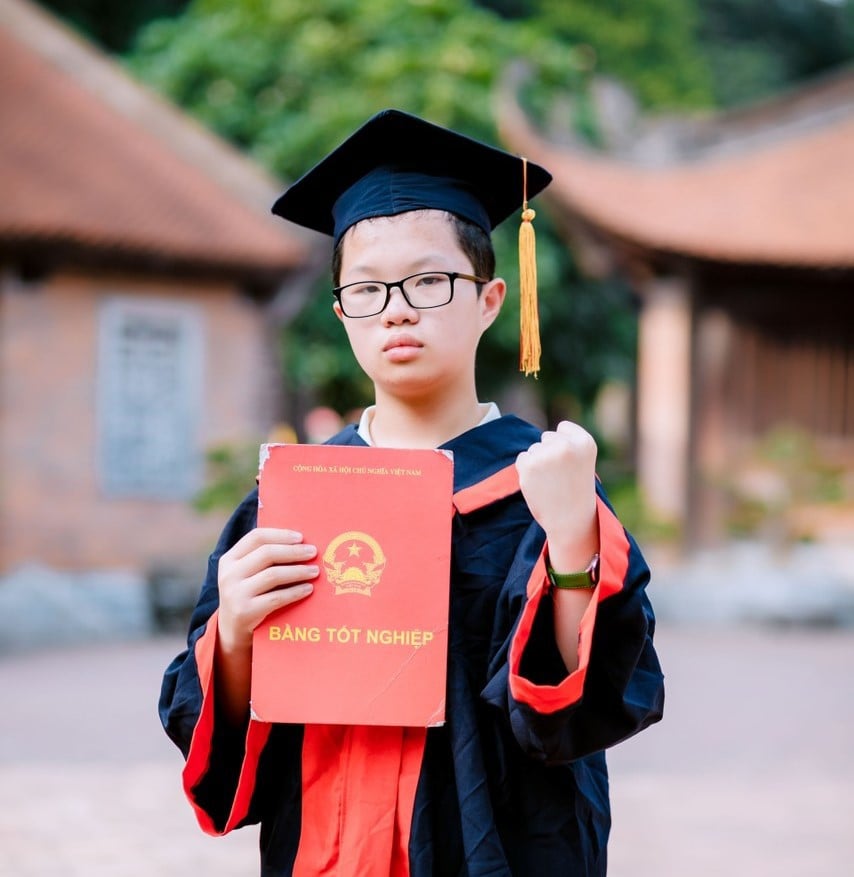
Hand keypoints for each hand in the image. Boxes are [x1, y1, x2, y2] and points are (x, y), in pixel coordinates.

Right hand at [216, 528, 317, 653]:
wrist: (232, 629)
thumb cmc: (249, 593)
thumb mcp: (248, 572)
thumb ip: (264, 557)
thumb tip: (301, 542)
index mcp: (229, 558)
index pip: (256, 537)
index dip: (280, 535)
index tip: (301, 537)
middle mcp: (229, 574)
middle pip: (266, 553)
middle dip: (294, 551)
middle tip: (313, 552)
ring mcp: (235, 593)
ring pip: (273, 575)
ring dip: (298, 571)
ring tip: (315, 571)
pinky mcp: (245, 612)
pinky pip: (276, 598)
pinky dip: (295, 592)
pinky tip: (308, 588)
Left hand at [516, 421, 598, 567]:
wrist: (569, 520)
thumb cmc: (576, 489)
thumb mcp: (582, 460)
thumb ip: (567, 441)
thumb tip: (542, 435)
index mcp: (585, 442)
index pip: (563, 428)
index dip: (564, 446)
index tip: (572, 464)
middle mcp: (566, 445)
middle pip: (546, 437)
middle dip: (550, 454)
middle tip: (561, 477)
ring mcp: (546, 455)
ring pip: (534, 449)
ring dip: (538, 463)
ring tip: (552, 482)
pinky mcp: (529, 465)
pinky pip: (522, 458)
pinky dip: (527, 470)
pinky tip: (539, 484)